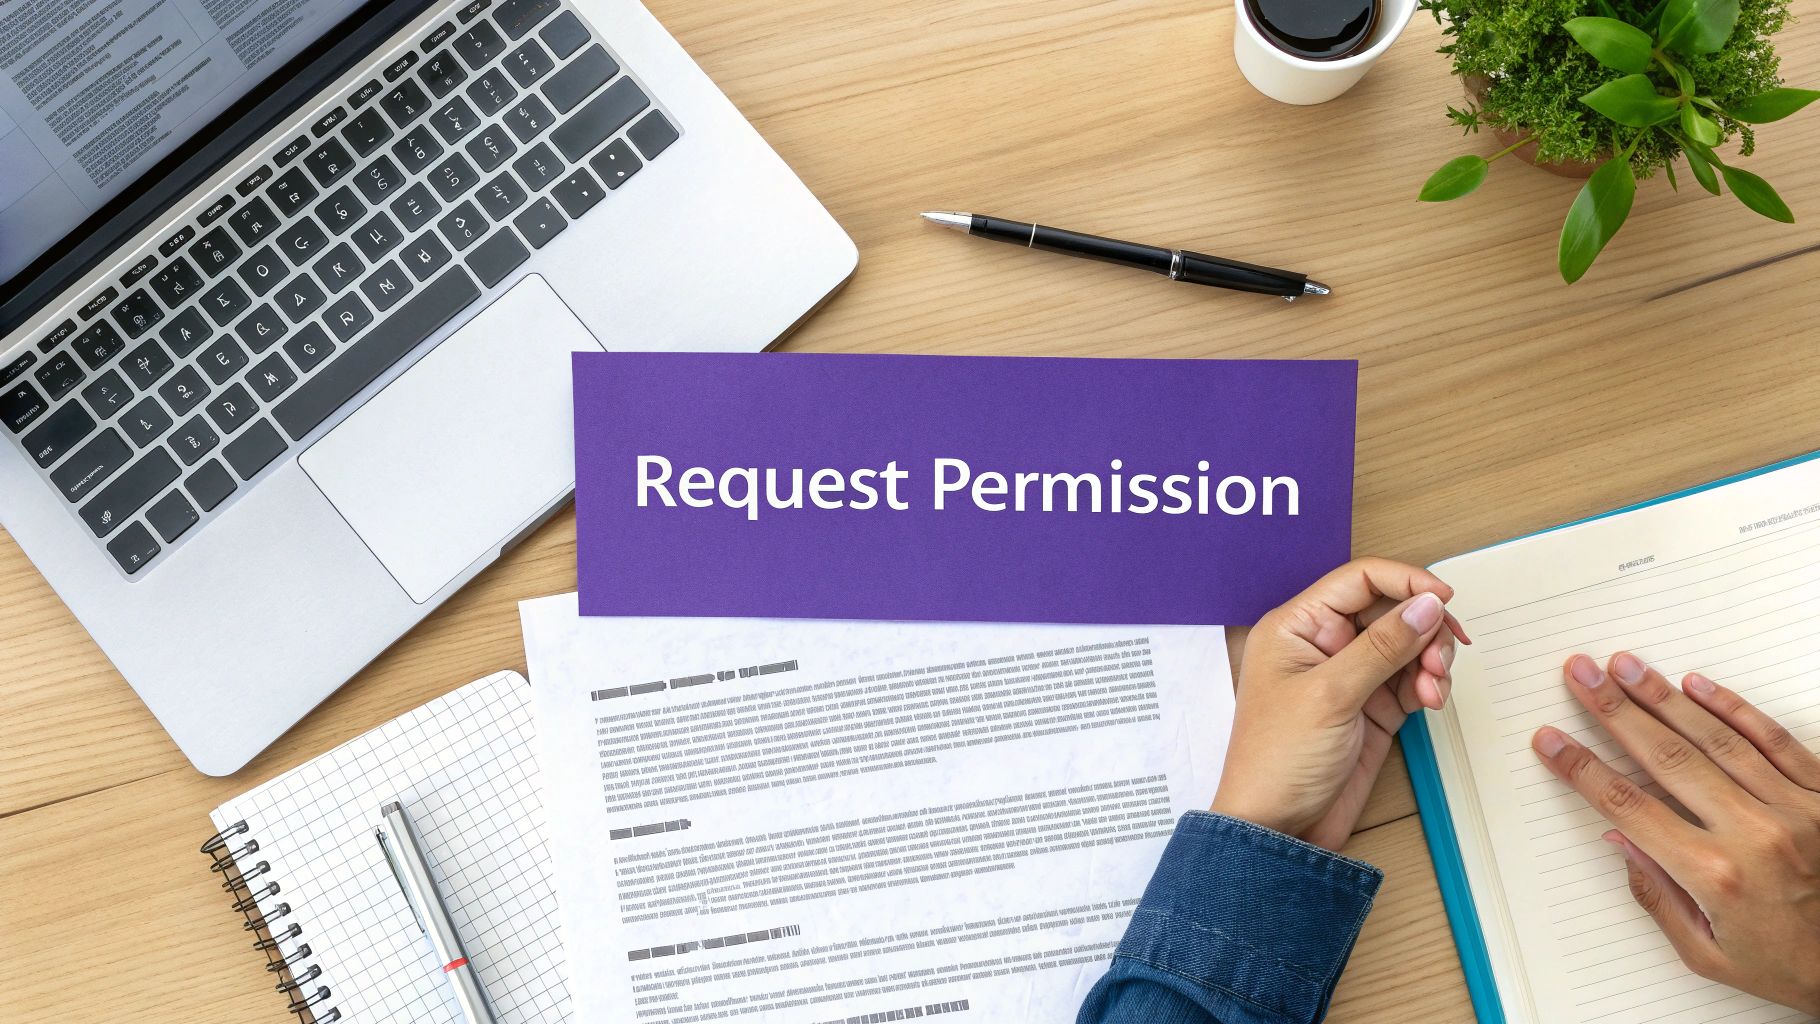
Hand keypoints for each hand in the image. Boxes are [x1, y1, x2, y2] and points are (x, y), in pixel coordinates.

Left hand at [1212, 558, 1466, 851]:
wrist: (1277, 830)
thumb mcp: (1331, 695)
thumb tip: (1426, 604)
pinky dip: (1428, 684)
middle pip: (1389, 609)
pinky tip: (1431, 700)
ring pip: (1406, 644)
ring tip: (1435, 687)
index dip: (1406, 581)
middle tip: (1441, 658)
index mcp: (1296, 627)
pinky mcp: (1371, 707)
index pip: (1359, 579)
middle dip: (1423, 628)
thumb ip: (1382, 646)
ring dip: (1430, 659)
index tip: (1445, 598)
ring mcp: (1349, 677)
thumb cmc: (1278, 761)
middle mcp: (1323, 645)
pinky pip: (1411, 679)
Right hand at [1532, 653, 1819, 1014]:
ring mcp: (1794, 810)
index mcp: (1715, 875)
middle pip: (1665, 757)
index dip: (1582, 768)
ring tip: (1626, 668)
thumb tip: (1619, 838)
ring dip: (1663, 698)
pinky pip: (1775, 740)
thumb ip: (1657, 896)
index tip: (1552, 741)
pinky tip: (1699, 686)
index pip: (1629, 806)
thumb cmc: (1790, 966)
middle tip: (1582, 675)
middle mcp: (1754, 835)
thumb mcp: (1708, 954)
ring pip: (1716, 739)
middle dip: (1614, 711)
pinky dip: (1734, 708)